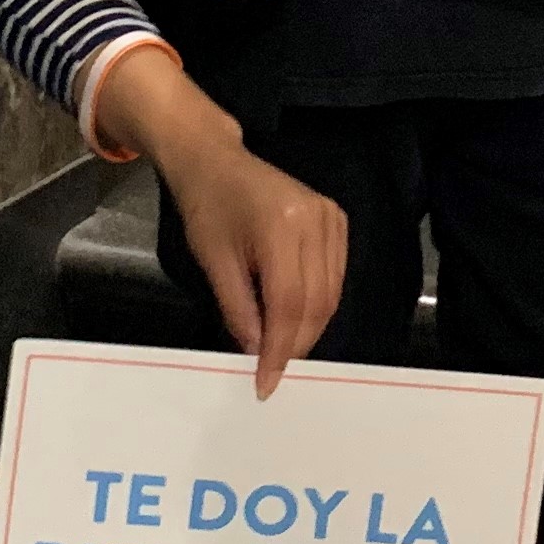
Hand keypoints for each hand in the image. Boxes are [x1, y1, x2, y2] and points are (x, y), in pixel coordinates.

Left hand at [97, 48, 349, 392]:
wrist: (216, 161)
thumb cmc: (207, 207)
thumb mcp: (213, 261)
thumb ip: (238, 309)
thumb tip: (259, 352)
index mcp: (282, 227)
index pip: (289, 303)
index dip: (281, 348)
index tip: (267, 382)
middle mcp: (316, 221)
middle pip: (317, 302)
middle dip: (296, 344)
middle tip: (272, 372)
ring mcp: (332, 218)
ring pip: (331, 295)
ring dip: (309, 328)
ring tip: (282, 350)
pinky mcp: (337, 220)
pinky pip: (335, 277)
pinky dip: (318, 305)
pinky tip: (295, 319)